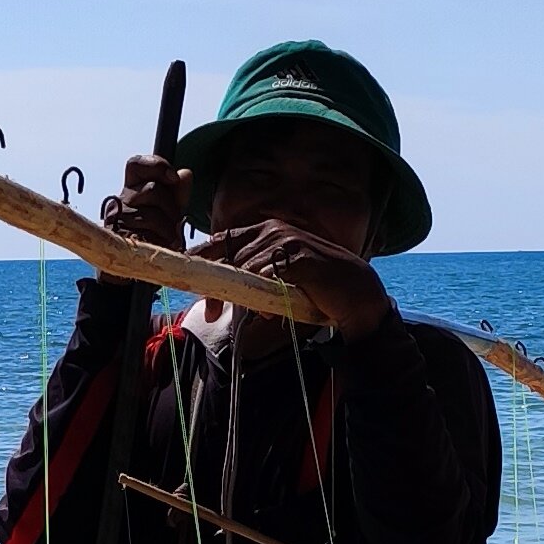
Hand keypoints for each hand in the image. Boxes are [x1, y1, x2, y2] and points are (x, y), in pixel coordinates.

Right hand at [101, 150, 188, 251]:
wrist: (134, 267)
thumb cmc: (152, 237)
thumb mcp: (170, 213)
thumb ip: (178, 194)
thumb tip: (185, 173)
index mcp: (132, 189)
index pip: (137, 165)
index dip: (156, 165)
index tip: (174, 177)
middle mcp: (121, 201)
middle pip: (152, 189)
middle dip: (171, 207)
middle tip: (173, 223)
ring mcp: (117, 219)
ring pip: (151, 214)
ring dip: (168, 229)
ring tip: (168, 239)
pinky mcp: (118, 238)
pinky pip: (147, 235)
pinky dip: (161, 242)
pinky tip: (164, 247)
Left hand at [197, 218, 391, 340]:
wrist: (357, 296)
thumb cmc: (316, 289)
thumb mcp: (278, 280)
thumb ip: (251, 279)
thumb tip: (218, 295)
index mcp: (266, 231)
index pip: (222, 240)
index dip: (201, 259)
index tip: (186, 280)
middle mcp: (274, 230)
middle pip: (227, 256)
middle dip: (216, 287)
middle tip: (211, 314)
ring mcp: (288, 240)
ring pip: (244, 268)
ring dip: (245, 296)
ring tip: (261, 313)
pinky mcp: (299, 256)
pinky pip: (267, 276)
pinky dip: (265, 297)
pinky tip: (273, 311)